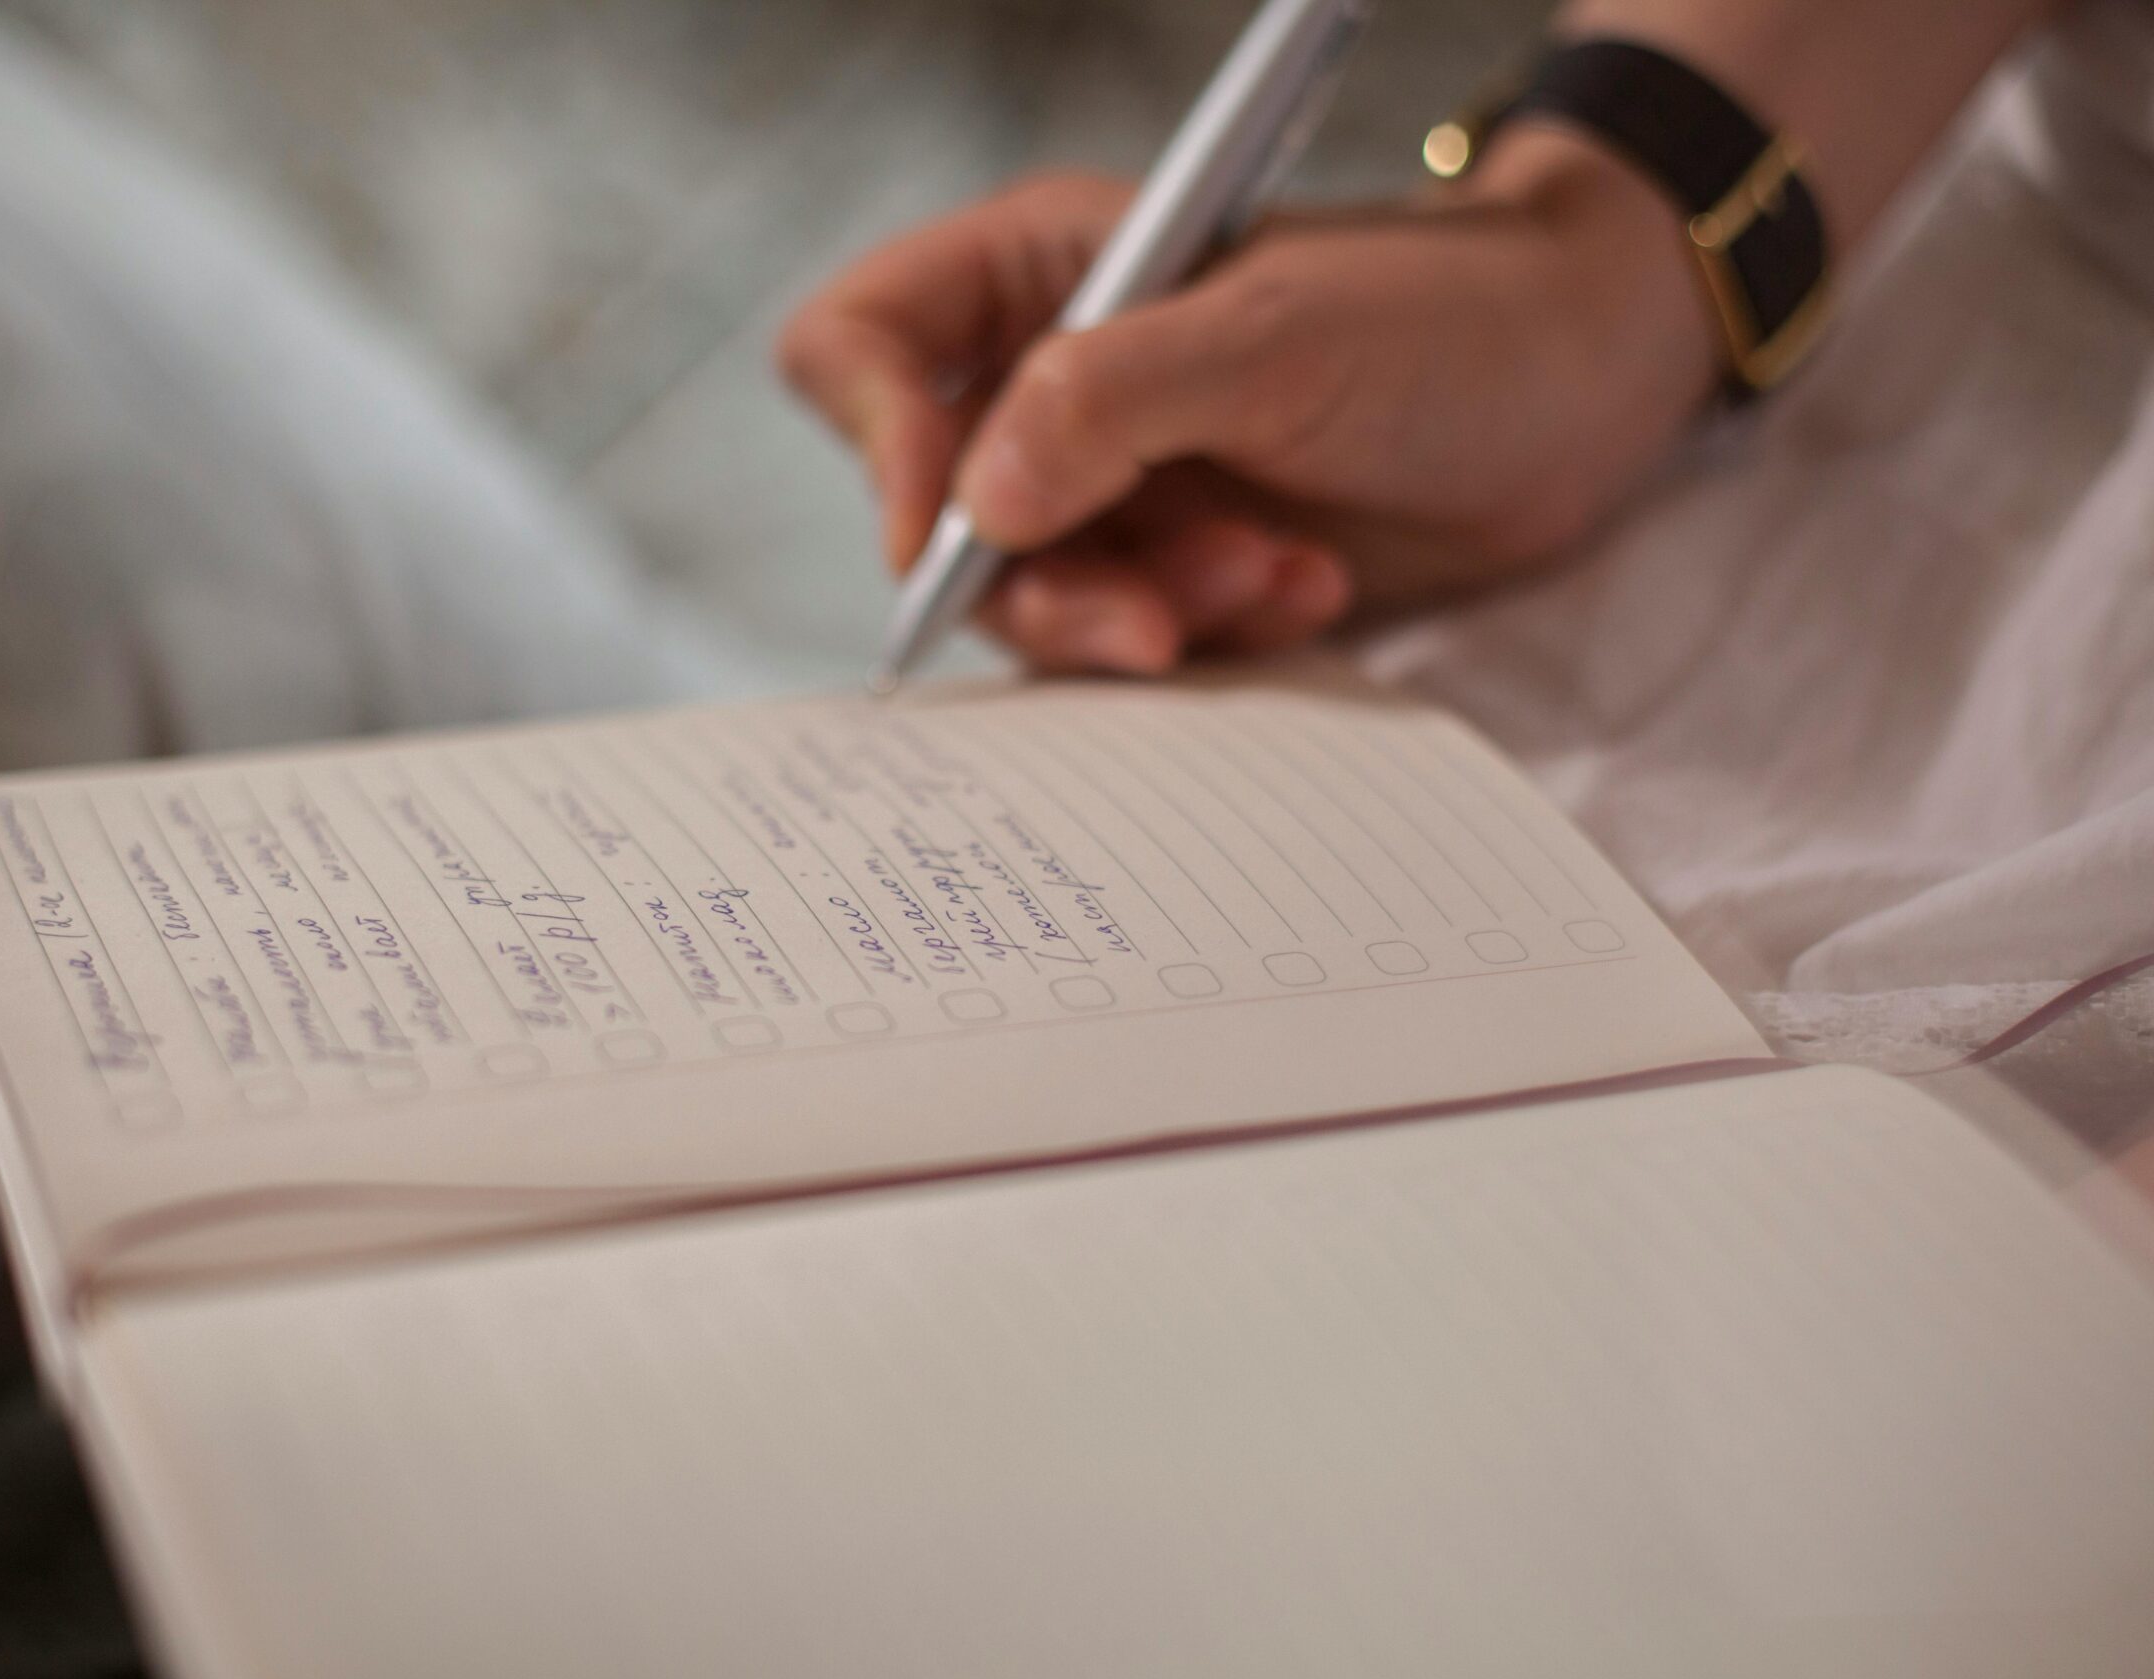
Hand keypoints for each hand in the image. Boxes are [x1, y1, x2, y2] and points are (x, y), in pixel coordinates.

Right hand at [778, 130, 1719, 674]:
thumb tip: (975, 507)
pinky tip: (1307, 584)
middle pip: (939, 515)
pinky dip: (1214, 630)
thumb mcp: (1275, 335)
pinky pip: (1129, 639)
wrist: (1582, 389)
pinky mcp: (1172, 562)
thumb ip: (1109, 402)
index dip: (878, 442)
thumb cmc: (1443, 315)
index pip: (860, 345)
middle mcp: (1050, 381)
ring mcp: (1110, 481)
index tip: (953, 532)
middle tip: (1163, 607)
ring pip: (1034, 598)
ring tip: (1272, 571)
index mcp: (1038, 274)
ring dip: (1149, 611)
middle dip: (1051, 578)